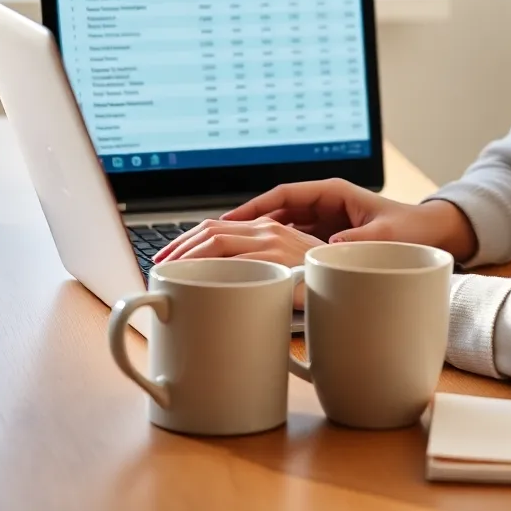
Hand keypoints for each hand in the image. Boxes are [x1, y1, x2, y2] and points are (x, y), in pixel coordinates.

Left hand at [154, 218, 321, 305]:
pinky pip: (234, 261)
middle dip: (179, 246)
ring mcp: (272, 243)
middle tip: (161, 265)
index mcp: (267, 229)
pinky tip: (194, 280)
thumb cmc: (317, 283)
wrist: (349, 284)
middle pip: (210, 230)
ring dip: (186, 256)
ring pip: (216, 241)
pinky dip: (209, 269)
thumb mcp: (285, 268)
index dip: (187, 239)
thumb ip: (260, 267)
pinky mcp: (277, 260)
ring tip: (171, 272)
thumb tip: (227, 283)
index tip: (169, 256)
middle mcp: (268, 230)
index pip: (217, 226)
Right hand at [220, 178, 478, 262]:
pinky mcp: (328, 240)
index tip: (224, 221)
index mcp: (334, 194)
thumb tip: (329, 249)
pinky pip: (293, 243)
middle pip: (273, 210)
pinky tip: (255, 272)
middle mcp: (325, 204)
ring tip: (221, 258)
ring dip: (253, 240)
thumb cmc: (413, 230)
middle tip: (209, 242)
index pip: (283, 194)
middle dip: (242, 224)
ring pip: (279, 227)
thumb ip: (360, 242)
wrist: (435, 235)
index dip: (252, 206)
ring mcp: (325, 221)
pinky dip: (274, 254)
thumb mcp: (387, 236)